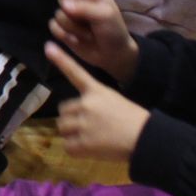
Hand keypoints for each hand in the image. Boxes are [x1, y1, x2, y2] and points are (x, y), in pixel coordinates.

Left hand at [48, 42, 149, 163]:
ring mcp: (83, 124)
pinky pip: (68, 146)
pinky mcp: (83, 143)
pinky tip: (90, 149)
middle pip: (64, 110)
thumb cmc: (136, 121)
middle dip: (72, 118)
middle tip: (89, 126)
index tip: (48, 46)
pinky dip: (76, 149)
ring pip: (63, 127)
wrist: (147, 139)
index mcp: (97, 92)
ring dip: (72, 133)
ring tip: (90, 138)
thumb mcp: (115, 102)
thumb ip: (96, 104)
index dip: (62, 60)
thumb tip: (80, 114)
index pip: (76, 73)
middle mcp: (86, 104)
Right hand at [49, 0, 139, 84]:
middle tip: (88, 23)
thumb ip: (85, 9)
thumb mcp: (105, 17)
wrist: (112, 56)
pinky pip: (53, 27)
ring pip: (57, 15)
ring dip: (72, 27)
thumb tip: (63, 5)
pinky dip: (64, 35)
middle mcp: (78, 1)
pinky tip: (76, 40)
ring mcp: (69, 15)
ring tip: (87, 34)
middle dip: (72, 12)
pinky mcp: (63, 29)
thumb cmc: (113, 32)